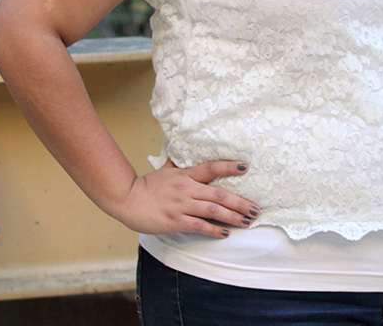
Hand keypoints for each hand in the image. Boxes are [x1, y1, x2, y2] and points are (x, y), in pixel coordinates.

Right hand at [108, 159, 260, 236]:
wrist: (127, 199)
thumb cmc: (147, 185)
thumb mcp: (166, 170)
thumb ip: (179, 162)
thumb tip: (185, 149)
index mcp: (186, 175)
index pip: (211, 168)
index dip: (229, 167)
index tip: (246, 167)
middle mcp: (187, 189)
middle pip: (219, 194)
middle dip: (241, 202)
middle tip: (256, 208)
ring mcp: (181, 206)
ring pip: (213, 211)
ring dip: (233, 217)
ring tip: (247, 221)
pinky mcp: (175, 221)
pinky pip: (199, 226)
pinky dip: (214, 230)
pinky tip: (225, 233)